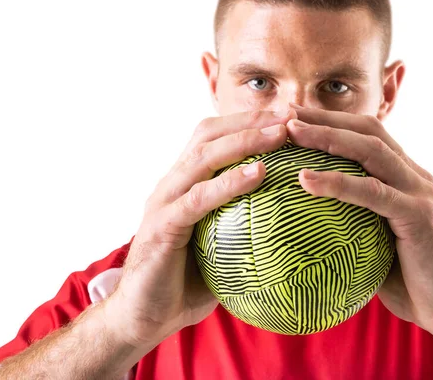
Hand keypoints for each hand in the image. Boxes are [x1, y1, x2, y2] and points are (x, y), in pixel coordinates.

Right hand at [105, 108, 295, 347]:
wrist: (143, 318)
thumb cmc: (186, 285)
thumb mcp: (220, 249)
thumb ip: (243, 229)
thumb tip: (290, 226)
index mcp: (184, 184)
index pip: (214, 139)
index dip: (248, 123)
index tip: (287, 118)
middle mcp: (171, 185)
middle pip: (208, 135)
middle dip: (250, 120)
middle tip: (290, 114)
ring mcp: (164, 202)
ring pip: (203, 158)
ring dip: (244, 141)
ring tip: (280, 134)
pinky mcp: (162, 226)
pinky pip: (199, 198)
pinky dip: (229, 182)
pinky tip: (258, 174)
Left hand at [285, 103, 432, 340]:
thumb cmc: (411, 280)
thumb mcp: (379, 243)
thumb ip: (356, 223)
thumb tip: (308, 225)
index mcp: (406, 178)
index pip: (369, 136)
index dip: (334, 122)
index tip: (297, 118)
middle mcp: (415, 177)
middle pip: (368, 132)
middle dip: (326, 118)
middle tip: (288, 113)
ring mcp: (420, 193)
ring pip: (371, 151)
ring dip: (329, 138)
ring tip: (292, 133)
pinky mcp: (419, 216)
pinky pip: (373, 193)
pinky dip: (338, 182)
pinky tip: (306, 179)